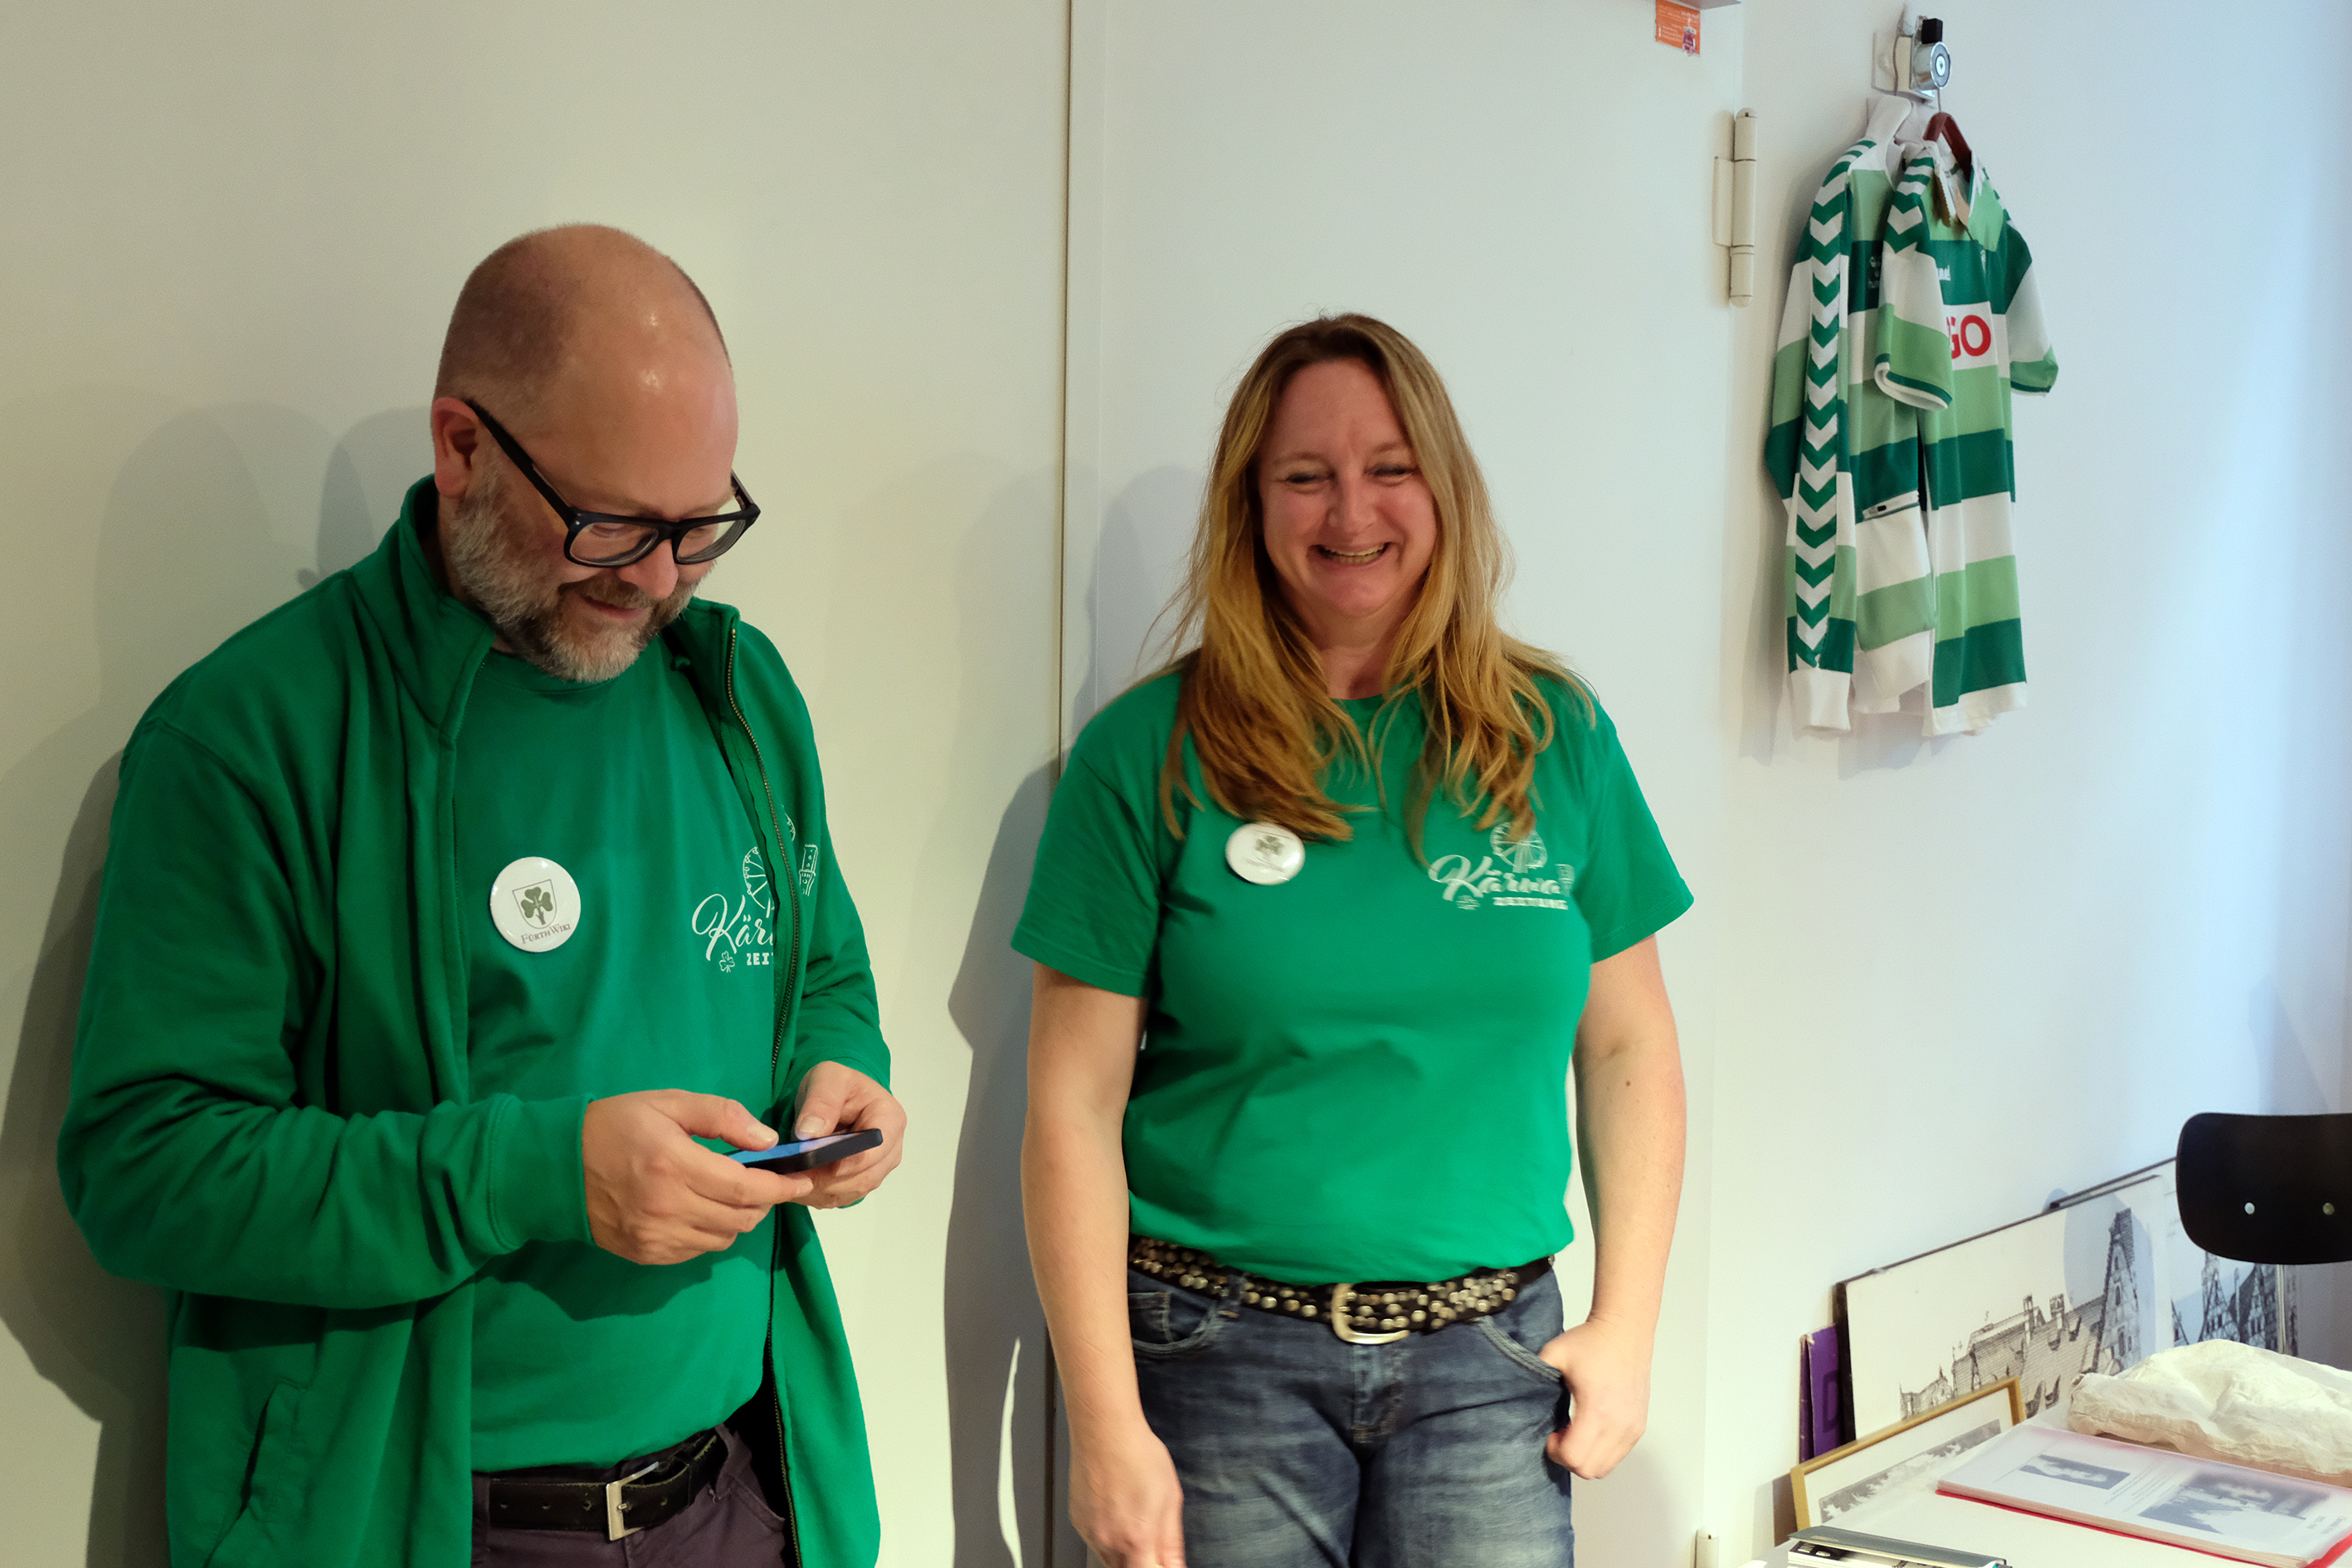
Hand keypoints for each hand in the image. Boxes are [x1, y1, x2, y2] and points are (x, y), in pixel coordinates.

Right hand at [582, 1090, 809, 1263]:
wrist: (553, 1167)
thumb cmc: (614, 1125)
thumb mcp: (668, 1103)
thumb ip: (721, 1116)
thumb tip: (767, 1141)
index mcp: (674, 1164)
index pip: (746, 1189)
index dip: (781, 1188)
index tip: (803, 1182)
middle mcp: (667, 1208)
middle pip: (740, 1218)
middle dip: (763, 1202)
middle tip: (766, 1183)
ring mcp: (654, 1236)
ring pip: (721, 1238)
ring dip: (737, 1218)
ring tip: (730, 1194)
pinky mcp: (644, 1253)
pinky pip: (696, 1252)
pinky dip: (709, 1233)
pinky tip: (700, 1210)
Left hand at [787, 1062, 905, 1208]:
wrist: (835, 1097)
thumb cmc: (837, 1085)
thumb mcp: (827, 1078)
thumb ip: (821, 1102)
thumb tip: (810, 1134)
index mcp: (890, 1118)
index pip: (874, 1150)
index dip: (845, 1161)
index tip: (813, 1161)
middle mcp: (891, 1148)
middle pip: (864, 1177)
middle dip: (827, 1179)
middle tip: (793, 1173)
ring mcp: (878, 1168)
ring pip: (852, 1192)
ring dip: (820, 1189)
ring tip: (793, 1176)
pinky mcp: (861, 1181)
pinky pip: (842, 1198)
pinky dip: (818, 1195)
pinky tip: (800, 1181)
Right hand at [1069, 1419, 1185, 1566]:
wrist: (1104, 1431)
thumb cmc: (1138, 1455)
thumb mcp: (1170, 1498)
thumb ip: (1172, 1541)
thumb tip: (1176, 1565)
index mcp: (1136, 1539)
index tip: (1163, 1561)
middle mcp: (1109, 1541)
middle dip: (1142, 1562)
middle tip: (1151, 1540)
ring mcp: (1089, 1532)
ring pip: (1109, 1559)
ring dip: (1125, 1551)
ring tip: (1133, 1518)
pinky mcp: (1077, 1521)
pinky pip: (1094, 1541)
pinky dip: (1107, 1536)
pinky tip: (1117, 1511)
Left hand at [1540, 1316, 1653, 1477]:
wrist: (1624, 1330)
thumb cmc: (1591, 1342)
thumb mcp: (1553, 1355)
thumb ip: (1532, 1377)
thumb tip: (1516, 1396)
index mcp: (1597, 1410)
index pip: (1575, 1458)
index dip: (1556, 1452)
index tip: (1550, 1434)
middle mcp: (1619, 1425)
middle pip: (1589, 1470)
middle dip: (1569, 1458)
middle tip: (1560, 1435)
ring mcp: (1632, 1428)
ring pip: (1605, 1468)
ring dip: (1586, 1457)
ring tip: (1575, 1431)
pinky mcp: (1638, 1426)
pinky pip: (1617, 1456)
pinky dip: (1600, 1451)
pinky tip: (1590, 1428)